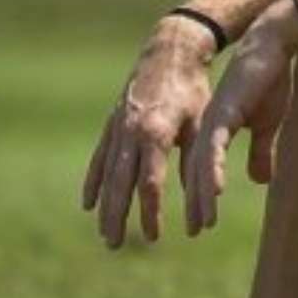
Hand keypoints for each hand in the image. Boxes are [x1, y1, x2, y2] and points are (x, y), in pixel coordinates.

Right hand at [83, 20, 214, 246]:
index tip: (154, 236)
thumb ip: (198, 161)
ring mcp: (118, 128)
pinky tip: (88, 204)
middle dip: (117, 217)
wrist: (170, 51)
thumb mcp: (202, 124)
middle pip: (120, 184)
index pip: (150, 183)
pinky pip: (99, 158)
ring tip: (104, 234)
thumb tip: (209, 198)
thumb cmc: (194, 90)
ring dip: (104, 206)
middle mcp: (131, 133)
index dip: (150, 212)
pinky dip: (94, 182)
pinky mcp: (113, 124)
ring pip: (107, 174)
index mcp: (155, 133)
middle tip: (115, 246)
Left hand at [184, 19, 295, 234]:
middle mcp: (206, 128)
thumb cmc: (270, 80)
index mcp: (211, 131)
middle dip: (187, 205)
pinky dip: (214, 171)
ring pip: (202, 167)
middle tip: (189, 232)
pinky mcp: (224, 112)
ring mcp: (213, 120)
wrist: (273, 44)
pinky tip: (214, 193)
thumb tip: (261, 179)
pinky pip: (215, 147)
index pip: (199, 171)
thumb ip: (260, 151)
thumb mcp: (266, 124)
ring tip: (202, 222)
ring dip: (202, 197)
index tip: (191, 226)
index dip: (195, 199)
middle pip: (193, 173)